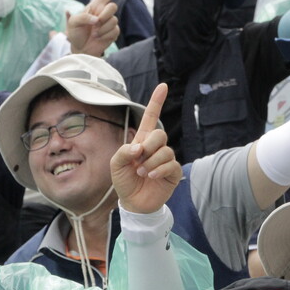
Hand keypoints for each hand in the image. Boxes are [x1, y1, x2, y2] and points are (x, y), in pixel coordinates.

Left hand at [68, 0, 124, 56]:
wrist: (80, 48)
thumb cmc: (75, 33)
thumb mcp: (73, 22)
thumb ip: (83, 17)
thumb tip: (97, 20)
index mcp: (95, 6)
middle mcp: (103, 13)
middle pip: (113, 6)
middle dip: (105, 15)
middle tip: (96, 23)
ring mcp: (109, 23)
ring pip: (114, 20)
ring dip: (102, 29)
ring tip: (94, 34)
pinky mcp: (113, 32)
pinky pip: (115, 31)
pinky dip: (105, 35)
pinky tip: (99, 38)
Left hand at [110, 83, 180, 213]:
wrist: (133, 203)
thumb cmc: (124, 181)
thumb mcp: (116, 165)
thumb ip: (123, 152)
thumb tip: (139, 147)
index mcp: (142, 141)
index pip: (151, 117)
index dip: (156, 101)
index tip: (163, 86)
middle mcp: (156, 148)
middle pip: (160, 134)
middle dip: (149, 145)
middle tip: (138, 158)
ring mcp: (166, 160)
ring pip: (165, 151)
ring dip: (151, 162)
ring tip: (142, 172)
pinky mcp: (173, 173)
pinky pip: (171, 164)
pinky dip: (159, 169)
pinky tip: (151, 175)